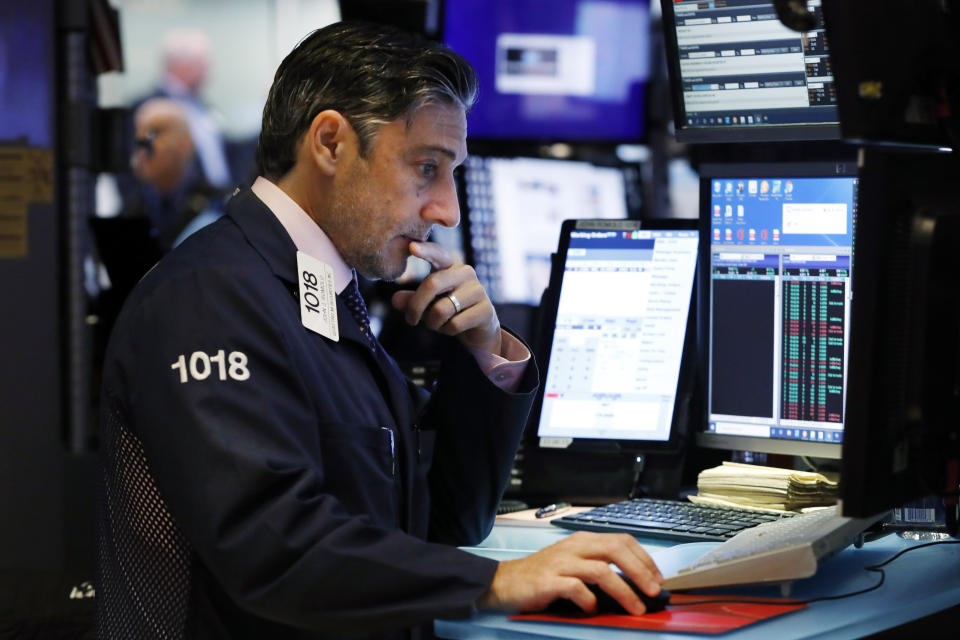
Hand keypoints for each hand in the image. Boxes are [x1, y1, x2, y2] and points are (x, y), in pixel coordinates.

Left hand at [391, 241, 502, 354]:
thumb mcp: (427, 305)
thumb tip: (395, 300)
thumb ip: (412, 300)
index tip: (411, 246)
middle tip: (410, 320)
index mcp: (450, 266)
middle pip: (432, 284)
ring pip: (441, 309)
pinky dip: (447, 331)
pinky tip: (452, 328)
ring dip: (433, 323)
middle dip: (415, 306)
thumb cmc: (449, 312)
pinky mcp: (486, 309)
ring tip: (437, 324)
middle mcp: (465, 273)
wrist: (478, 331)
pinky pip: (454, 324)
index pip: (438, 254)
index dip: (426, 250)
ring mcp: (478, 290)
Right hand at [476, 531, 663, 614]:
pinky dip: (589, 601)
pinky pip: (576, 588)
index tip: (657, 577)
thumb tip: (634, 583)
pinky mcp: (548, 581)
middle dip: (640, 570)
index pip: (621, 540)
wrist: (504, 583)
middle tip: (653, 590)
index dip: (644, 558)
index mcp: (582, 541)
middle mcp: (573, 547)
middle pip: (615, 549)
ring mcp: (560, 563)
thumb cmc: (542, 576)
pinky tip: (593, 610)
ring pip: (601, 570)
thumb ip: (598, 567)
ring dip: (624, 590)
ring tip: (636, 607)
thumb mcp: (572, 564)